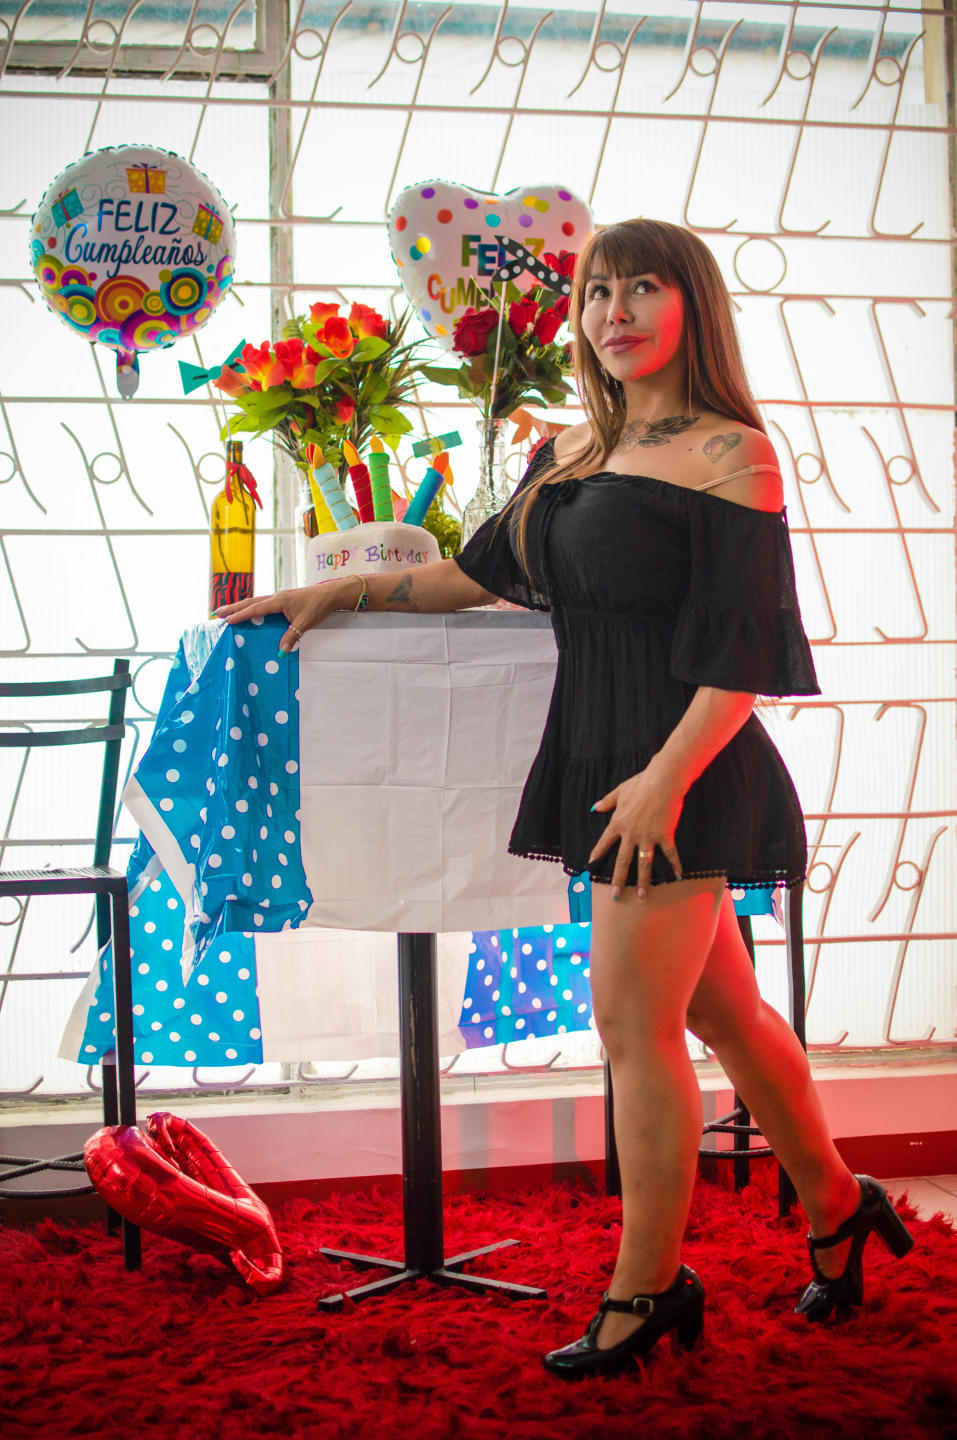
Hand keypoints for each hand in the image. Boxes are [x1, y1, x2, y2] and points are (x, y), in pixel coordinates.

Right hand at [216, 576, 359, 654]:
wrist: (331, 594)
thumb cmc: (318, 606)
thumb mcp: (305, 623)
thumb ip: (292, 636)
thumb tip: (281, 652)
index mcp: (279, 600)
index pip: (256, 608)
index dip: (241, 615)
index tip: (227, 620)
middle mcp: (276, 597)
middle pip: (250, 602)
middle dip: (233, 608)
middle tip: (217, 614)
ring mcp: (279, 597)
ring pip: (255, 602)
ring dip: (240, 607)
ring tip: (226, 612)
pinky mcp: (283, 600)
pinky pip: (263, 604)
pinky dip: (252, 608)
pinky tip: (248, 612)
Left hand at [589, 761, 683, 900]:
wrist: (662, 781)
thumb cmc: (641, 783)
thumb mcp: (620, 791)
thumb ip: (607, 801)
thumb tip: (595, 807)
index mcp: (618, 823)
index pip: (605, 841)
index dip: (598, 852)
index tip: (591, 864)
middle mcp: (631, 834)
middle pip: (622, 861)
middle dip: (618, 880)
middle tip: (615, 896)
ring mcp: (648, 837)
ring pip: (644, 864)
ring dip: (643, 881)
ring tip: (641, 896)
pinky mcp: (665, 835)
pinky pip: (670, 854)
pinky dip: (675, 865)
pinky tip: (678, 876)